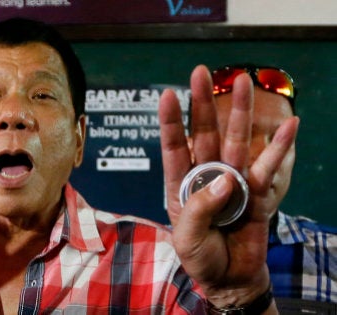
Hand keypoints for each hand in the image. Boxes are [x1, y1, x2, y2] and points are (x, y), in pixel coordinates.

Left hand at [158, 65, 297, 305]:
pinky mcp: (257, 192)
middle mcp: (206, 176)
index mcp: (181, 185)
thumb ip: (200, 210)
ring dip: (240, 111)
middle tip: (200, 71)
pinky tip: (288, 125)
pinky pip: (269, 166)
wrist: (229, 278)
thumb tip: (225, 181)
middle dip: (202, 103)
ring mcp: (232, 180)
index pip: (174, 148)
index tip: (167, 94)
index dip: (170, 122)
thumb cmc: (201, 258)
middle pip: (204, 133)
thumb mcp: (187, 239)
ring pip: (236, 140)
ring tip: (243, 80)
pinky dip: (279, 147)